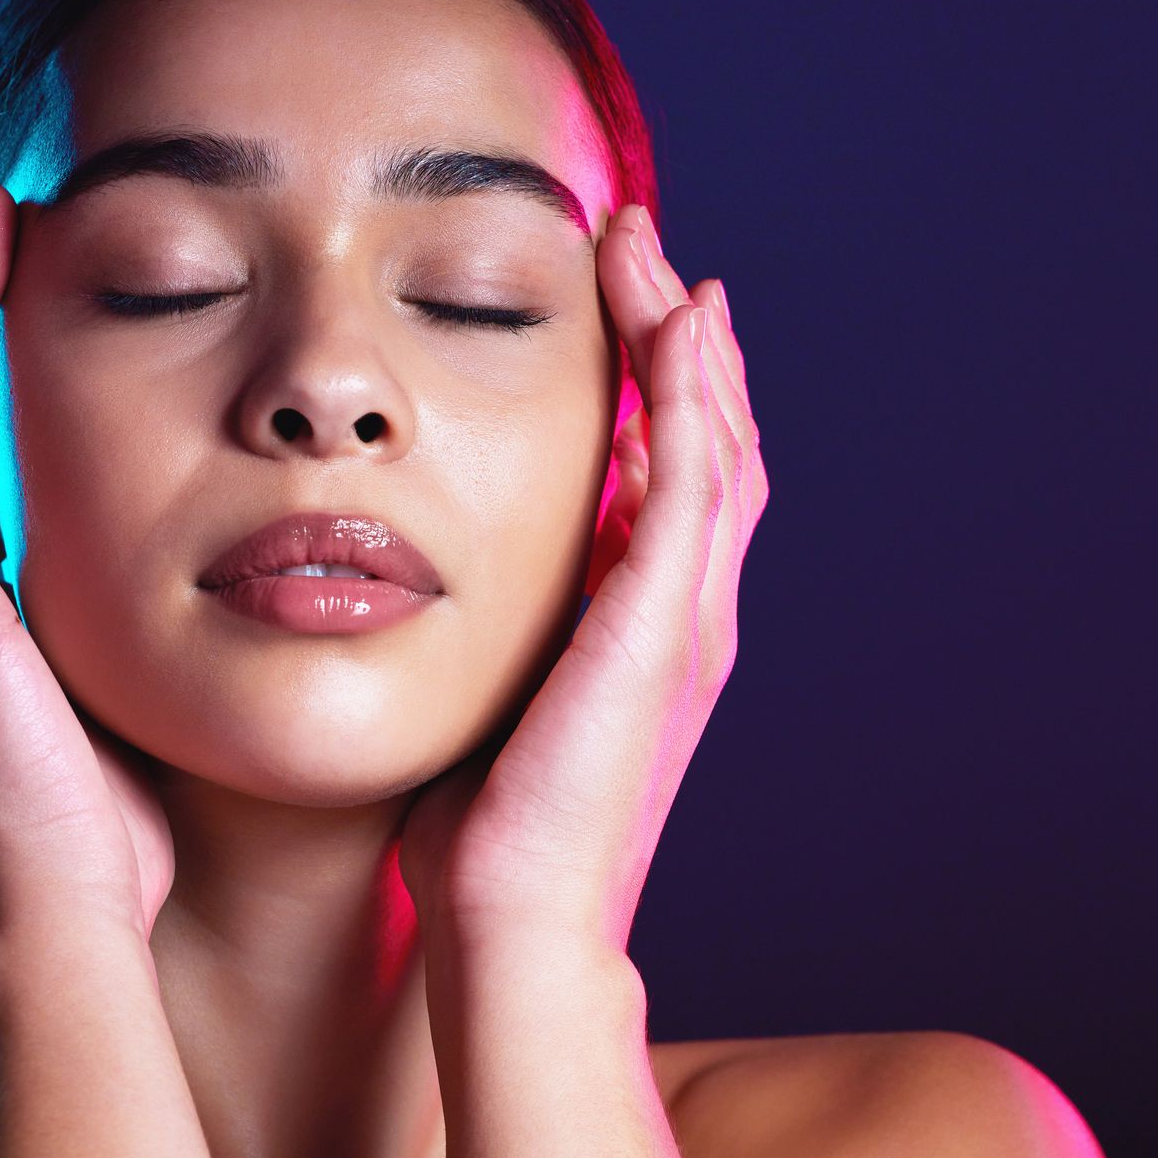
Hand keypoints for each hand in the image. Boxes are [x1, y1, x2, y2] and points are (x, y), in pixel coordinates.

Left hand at [398, 203, 767, 952]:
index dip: (656, 378)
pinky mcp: (661, 624)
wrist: (510, 912)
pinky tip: (675, 328)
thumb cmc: (486, 819)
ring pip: (710, 441)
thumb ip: (504, 621)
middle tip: (639, 244)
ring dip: (684, 339)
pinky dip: (690, 399)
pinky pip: (688, 484)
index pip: (668, 469)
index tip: (618, 297)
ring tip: (650, 256)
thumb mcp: (497, 688)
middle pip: (706, 436)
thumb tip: (446, 566)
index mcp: (644, 619)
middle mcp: (683, 606)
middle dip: (675, 333)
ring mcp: (684, 614)